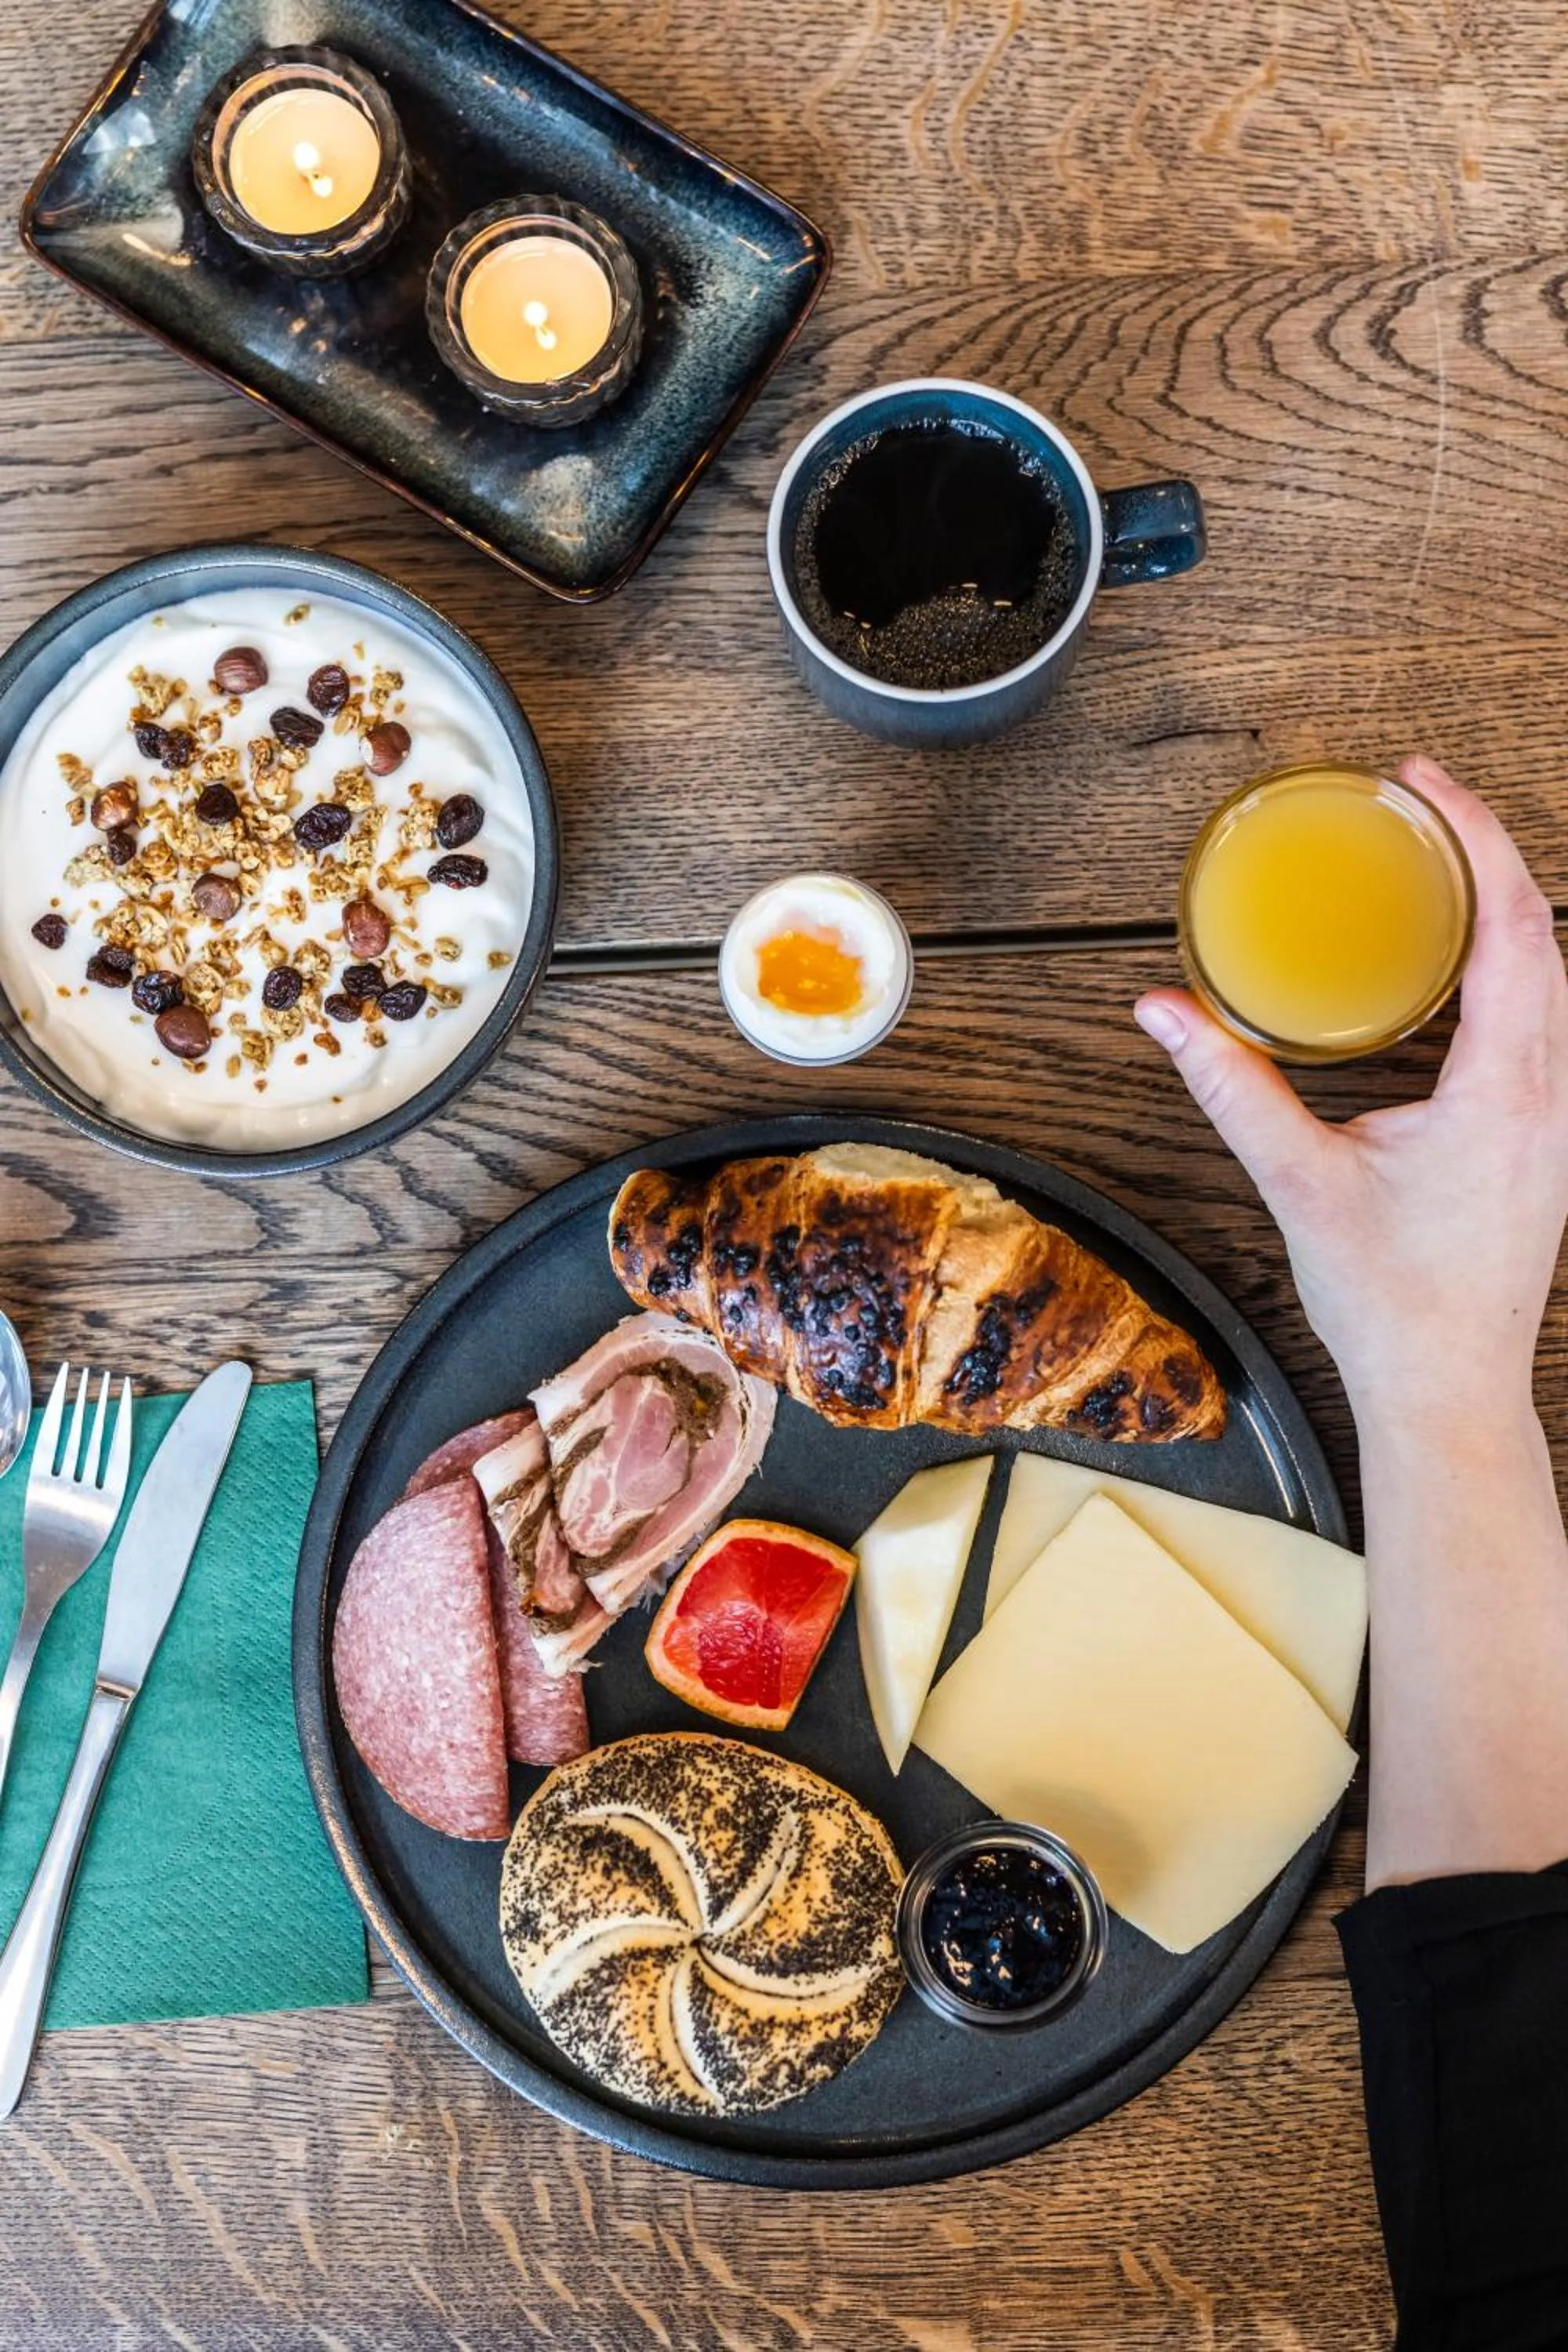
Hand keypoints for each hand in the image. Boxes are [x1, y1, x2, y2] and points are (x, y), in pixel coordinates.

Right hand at [1134, 757, 1567, 1431]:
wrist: (1448, 1392)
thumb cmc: (1392, 1304)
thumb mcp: (1299, 1179)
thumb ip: (1231, 1085)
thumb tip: (1165, 1012)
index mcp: (1504, 1089)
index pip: (1515, 926)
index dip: (1476, 837)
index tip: (1424, 786)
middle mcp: (1551, 1093)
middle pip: (1546, 933)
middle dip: (1488, 853)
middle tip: (1422, 804)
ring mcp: (1557, 1117)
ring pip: (1554, 979)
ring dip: (1503, 910)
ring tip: (1439, 865)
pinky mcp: (1544, 1138)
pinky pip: (1543, 1022)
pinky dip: (1507, 968)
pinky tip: (1456, 970)